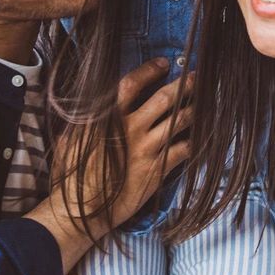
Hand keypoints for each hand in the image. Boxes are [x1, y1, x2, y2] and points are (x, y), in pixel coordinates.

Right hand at [25, 58, 187, 271]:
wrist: (81, 210)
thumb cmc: (71, 175)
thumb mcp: (69, 140)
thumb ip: (84, 121)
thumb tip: (89, 106)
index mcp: (106, 118)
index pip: (131, 84)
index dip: (149, 71)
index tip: (163, 63)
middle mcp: (129, 130)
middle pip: (164, 99)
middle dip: (185, 85)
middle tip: (198, 77)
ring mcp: (145, 149)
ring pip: (178, 122)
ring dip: (194, 109)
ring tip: (205, 103)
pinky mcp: (156, 170)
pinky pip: (183, 150)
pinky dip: (194, 141)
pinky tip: (201, 136)